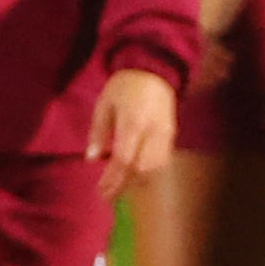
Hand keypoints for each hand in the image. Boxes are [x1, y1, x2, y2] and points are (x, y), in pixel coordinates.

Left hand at [88, 68, 178, 199]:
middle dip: (124, 185)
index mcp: (133, 124)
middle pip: (141, 169)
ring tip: (121, 188)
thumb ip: (99, 132)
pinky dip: (148, 173)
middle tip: (108, 195)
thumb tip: (92, 159)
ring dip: (137, 182)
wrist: (154, 70)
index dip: (113, 179)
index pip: (124, 160)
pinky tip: (136, 176)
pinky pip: (162, 161)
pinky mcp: (171, 135)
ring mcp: (165, 135)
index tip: (101, 191)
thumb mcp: (104, 104)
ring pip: (155, 168)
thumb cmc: (125, 86)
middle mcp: (152, 133)